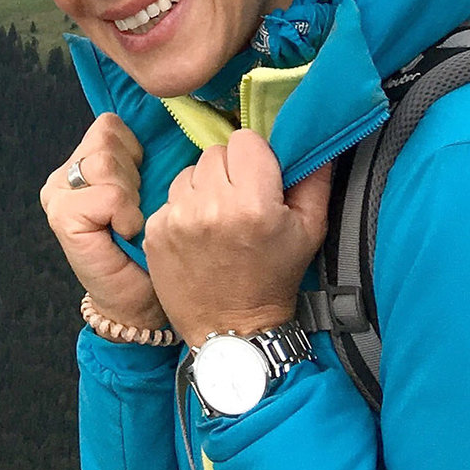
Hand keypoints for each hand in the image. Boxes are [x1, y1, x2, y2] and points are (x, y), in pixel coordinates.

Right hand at [40, 113, 167, 330]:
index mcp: (81, 163)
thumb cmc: (152, 248)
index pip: (110, 126)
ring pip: (106, 162)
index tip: (141, 188)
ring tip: (130, 221)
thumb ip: (142, 155)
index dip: (136, 155)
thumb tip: (168, 118)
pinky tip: (125, 233)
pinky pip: (109, 194)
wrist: (143, 301)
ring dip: (131, 196)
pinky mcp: (62, 216)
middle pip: (107, 138)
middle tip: (135, 210)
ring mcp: (57, 195)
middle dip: (134, 175)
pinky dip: (126, 214)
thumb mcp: (149, 189)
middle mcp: (62, 175)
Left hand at [144, 129, 332, 339]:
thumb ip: (314, 179)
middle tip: (240, 203)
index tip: (260, 181)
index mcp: (253, 204)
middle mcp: (211, 206)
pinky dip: (184, 210)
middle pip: (215, 153)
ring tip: (219, 219)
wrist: (232, 329)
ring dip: (204, 188)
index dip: (255, 157)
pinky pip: (170, 198)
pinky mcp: (155, 229)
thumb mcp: (310, 231)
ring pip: (190, 171)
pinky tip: (199, 235)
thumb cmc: (275, 277)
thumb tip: (310, 140)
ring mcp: (178, 218)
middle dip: (230, 172)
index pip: (244, 140)